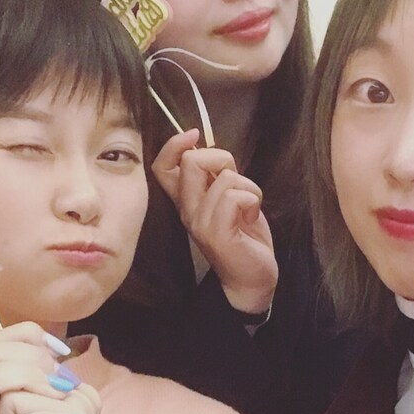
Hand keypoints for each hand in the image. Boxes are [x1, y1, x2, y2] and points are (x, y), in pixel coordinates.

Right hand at [152, 131, 277, 314]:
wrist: (251, 277)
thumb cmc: (242, 235)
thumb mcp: (227, 197)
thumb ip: (216, 175)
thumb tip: (208, 147)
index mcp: (186, 200)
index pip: (161, 166)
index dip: (175, 145)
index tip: (194, 135)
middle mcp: (187, 210)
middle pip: (192, 162)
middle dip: (222, 160)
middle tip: (235, 183)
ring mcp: (200, 223)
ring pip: (224, 179)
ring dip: (248, 188)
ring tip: (248, 208)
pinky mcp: (217, 234)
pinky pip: (235, 197)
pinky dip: (252, 200)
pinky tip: (251, 218)